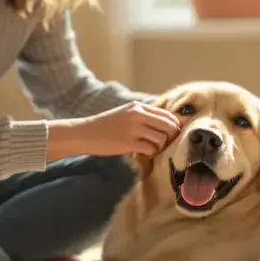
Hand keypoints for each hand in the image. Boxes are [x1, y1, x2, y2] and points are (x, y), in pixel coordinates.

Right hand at [48, 101, 180, 159]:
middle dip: (170, 138)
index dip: (174, 127)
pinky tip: (143, 153)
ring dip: (159, 147)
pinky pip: (151, 149)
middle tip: (162, 144)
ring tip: (150, 149)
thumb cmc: (106, 126)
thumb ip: (144, 116)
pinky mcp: (128, 142)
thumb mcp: (126, 114)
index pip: (167, 115)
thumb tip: (168, 125)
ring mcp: (133, 128)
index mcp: (138, 106)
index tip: (170, 136)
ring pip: (161, 139)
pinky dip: (151, 153)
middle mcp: (138, 114)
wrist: (85, 133)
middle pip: (169, 126)